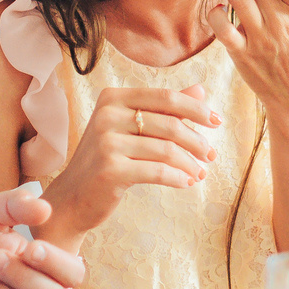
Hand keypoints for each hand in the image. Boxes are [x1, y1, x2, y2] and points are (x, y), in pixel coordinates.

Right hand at [41, 84, 220, 242]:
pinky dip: (178, 177)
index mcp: (112, 98)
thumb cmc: (106, 161)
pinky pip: (158, 171)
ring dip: (190, 163)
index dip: (196, 109)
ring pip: (167, 148)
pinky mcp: (110, 170)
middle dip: (197, 140)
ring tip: (199, 172)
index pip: (166, 97)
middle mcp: (107, 115)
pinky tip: (186, 183)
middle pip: (170, 122)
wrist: (72, 198)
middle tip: (210, 155)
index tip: (217, 121)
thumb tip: (201, 91)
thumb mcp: (131, 129)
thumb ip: (164, 109)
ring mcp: (106, 142)